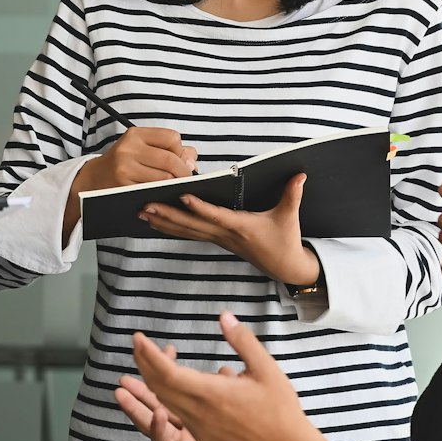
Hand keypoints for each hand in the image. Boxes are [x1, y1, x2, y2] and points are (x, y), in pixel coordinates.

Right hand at [65, 127, 197, 239]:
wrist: (93, 180)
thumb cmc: (124, 164)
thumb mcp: (142, 149)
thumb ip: (169, 149)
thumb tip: (192, 159)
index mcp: (136, 134)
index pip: (172, 138)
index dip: (181, 151)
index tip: (181, 161)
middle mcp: (129, 148)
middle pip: (170, 160)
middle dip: (183, 173)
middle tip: (186, 181)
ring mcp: (125, 168)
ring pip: (164, 178)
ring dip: (174, 185)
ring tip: (174, 188)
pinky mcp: (124, 186)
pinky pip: (153, 191)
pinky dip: (162, 194)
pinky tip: (162, 195)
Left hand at [129, 312, 321, 440]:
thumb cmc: (279, 408)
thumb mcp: (265, 368)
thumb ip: (242, 341)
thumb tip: (224, 317)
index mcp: (212, 395)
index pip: (167, 372)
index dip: (149, 354)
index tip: (138, 338)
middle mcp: (200, 413)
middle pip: (159, 387)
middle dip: (144, 364)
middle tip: (137, 344)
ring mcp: (200, 428)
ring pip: (165, 402)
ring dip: (151, 381)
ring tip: (145, 361)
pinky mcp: (204, 436)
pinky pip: (176, 413)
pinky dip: (166, 395)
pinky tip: (169, 384)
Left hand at [137, 173, 316, 287]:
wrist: (284, 267)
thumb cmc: (285, 240)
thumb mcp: (290, 217)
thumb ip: (292, 195)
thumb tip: (300, 174)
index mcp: (241, 227)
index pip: (216, 216)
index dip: (199, 207)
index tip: (183, 195)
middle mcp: (225, 234)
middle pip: (191, 224)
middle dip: (167, 214)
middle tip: (144, 204)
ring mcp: (219, 239)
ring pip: (186, 231)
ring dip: (163, 222)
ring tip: (141, 212)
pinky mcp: (217, 241)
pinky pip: (190, 234)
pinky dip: (172, 228)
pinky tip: (156, 222)